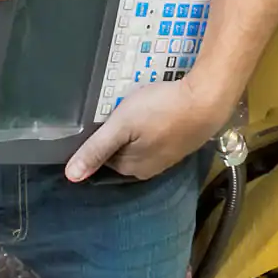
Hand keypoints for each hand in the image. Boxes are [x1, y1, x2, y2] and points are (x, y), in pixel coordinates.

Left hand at [65, 76, 233, 182]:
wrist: (207, 100)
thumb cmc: (161, 111)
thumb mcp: (122, 126)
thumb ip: (96, 149)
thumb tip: (70, 177)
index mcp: (132, 168)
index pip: (104, 158)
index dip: (100, 138)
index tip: (100, 119)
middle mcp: (150, 169)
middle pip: (123, 152)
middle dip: (118, 135)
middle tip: (116, 110)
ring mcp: (169, 157)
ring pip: (141, 145)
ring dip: (137, 131)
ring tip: (135, 109)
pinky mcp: (183, 142)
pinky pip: (159, 137)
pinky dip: (154, 127)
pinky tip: (156, 112)